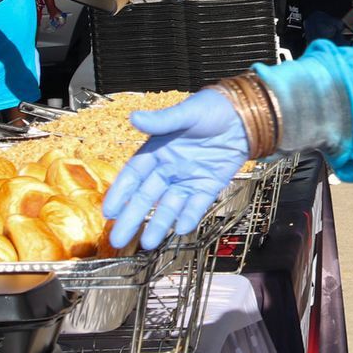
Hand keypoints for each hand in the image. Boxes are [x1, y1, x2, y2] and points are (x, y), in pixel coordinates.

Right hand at [102, 90, 249, 249]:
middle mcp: (169, 168)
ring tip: (148, 244)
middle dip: (132, 218)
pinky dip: (189, 216)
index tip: (108, 212)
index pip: (133, 175)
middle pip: (146, 197)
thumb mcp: (186, 113)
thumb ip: (161, 121)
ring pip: (169, 205)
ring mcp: (188, 178)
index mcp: (157, 149)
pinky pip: (196, 205)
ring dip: (159, 224)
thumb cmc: (212, 108)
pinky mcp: (209, 185)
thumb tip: (134, 117)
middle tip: (118, 239)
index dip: (120, 193)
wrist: (244, 114)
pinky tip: (180, 230)